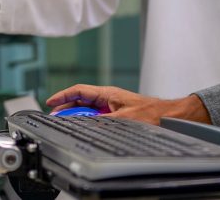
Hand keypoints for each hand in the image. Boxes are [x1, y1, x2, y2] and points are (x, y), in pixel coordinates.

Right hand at [46, 85, 210, 125]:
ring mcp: (111, 105)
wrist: (168, 116)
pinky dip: (87, 122)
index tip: (50, 102)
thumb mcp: (124, 118)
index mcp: (108, 93)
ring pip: (87, 109)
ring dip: (77, 116)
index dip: (63, 96)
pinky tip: (84, 129)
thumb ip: (103, 120)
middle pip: (80, 100)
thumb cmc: (152, 113)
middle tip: (55, 118)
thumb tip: (85, 123)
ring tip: (66, 125)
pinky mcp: (116, 114)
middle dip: (66, 109)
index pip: (79, 91)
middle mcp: (108, 97)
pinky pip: (96, 116)